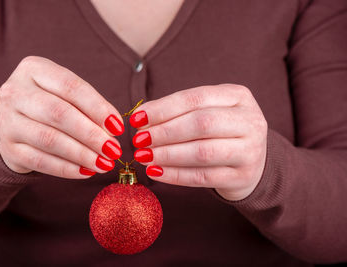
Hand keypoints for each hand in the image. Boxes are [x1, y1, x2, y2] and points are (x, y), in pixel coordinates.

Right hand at [0, 56, 123, 178]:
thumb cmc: (50, 104)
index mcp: (34, 69)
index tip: (118, 127)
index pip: (71, 87)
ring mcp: (6, 120)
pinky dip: (67, 169)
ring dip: (82, 155)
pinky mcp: (7, 148)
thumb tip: (113, 129)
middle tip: (113, 150)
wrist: (14, 123)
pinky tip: (86, 172)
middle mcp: (14, 91)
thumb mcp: (66, 94)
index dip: (98, 108)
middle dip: (91, 135)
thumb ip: (89, 106)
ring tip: (104, 164)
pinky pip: (40, 161)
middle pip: (59, 113)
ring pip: (50, 139)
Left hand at [130, 84, 267, 200]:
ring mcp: (250, 151)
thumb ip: (179, 112)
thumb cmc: (221, 132)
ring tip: (143, 156)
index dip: (163, 108)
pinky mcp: (242, 177)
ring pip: (203, 152)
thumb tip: (141, 119)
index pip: (195, 98)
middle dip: (164, 132)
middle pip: (201, 124)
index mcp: (239, 96)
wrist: (253, 162)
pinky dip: (175, 175)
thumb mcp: (209, 111)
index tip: (137, 118)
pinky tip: (156, 172)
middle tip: (139, 140)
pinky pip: (203, 177)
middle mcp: (250, 121)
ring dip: (167, 155)